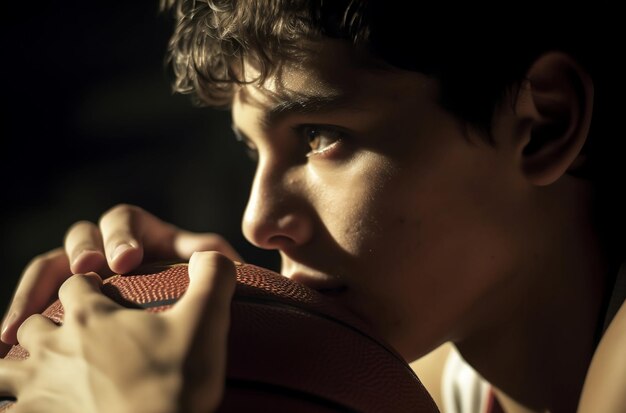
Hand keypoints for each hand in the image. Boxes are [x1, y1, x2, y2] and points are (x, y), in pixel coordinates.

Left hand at [0, 251, 235, 412]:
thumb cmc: (178, 382)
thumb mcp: (206, 322)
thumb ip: (212, 277)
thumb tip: (210, 255)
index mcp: (92, 315)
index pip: (73, 283)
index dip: (86, 285)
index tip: (101, 295)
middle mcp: (55, 346)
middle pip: (34, 322)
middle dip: (47, 323)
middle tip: (73, 339)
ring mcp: (38, 388)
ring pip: (5, 367)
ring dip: (16, 367)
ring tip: (39, 378)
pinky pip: (5, 411)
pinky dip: (14, 408)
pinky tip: (30, 412)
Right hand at [1, 204, 240, 355]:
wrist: (181, 317)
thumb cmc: (196, 288)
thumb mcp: (206, 269)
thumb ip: (211, 257)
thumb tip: (224, 258)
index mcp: (140, 232)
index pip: (123, 220)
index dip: (121, 235)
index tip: (128, 260)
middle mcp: (105, 246)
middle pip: (80, 235)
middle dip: (81, 250)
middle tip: (86, 268)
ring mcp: (81, 273)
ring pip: (49, 270)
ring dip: (34, 294)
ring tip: (20, 327)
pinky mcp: (64, 301)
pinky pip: (38, 307)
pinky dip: (24, 322)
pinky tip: (9, 349)